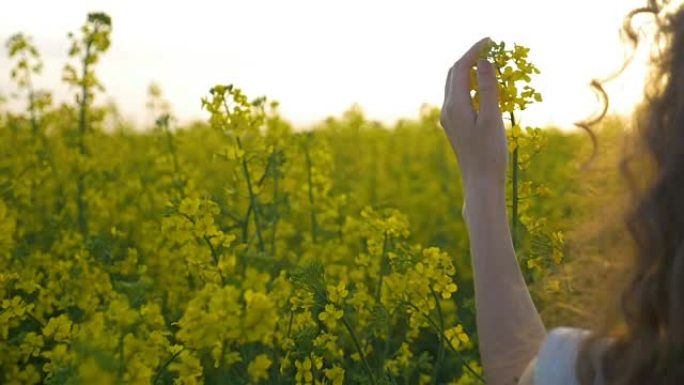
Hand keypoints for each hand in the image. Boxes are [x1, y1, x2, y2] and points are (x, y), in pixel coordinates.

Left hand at [440, 37, 506, 190]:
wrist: (480, 183)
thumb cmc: (489, 154)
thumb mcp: (492, 119)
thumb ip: (489, 89)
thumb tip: (485, 61)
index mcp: (455, 106)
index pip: (461, 68)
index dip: (474, 51)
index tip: (491, 40)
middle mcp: (447, 110)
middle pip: (454, 74)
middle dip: (470, 58)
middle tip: (492, 48)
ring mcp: (449, 118)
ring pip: (455, 85)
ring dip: (470, 71)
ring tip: (490, 63)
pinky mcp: (454, 126)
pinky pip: (459, 97)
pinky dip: (470, 85)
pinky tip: (484, 88)